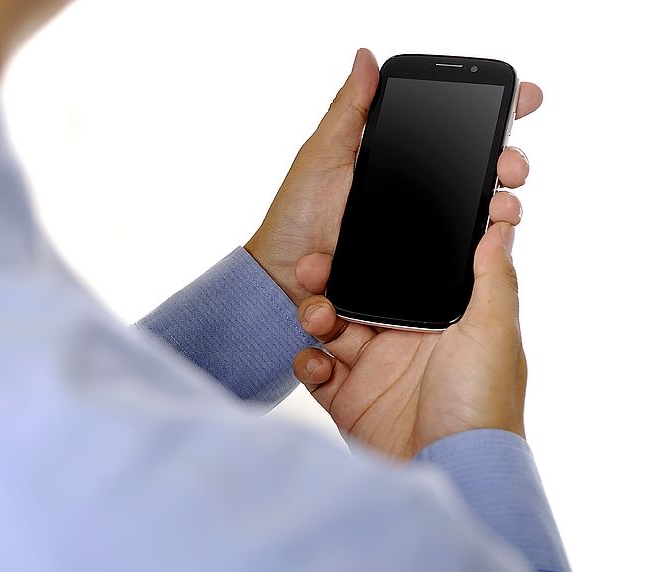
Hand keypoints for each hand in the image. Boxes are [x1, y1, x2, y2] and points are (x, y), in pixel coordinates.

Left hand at [245, 48, 542, 307]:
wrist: (283, 278)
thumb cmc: (295, 217)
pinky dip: (484, 245)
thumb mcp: (321, 155)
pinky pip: (460, 256)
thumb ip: (350, 110)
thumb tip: (366, 58)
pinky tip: (491, 237)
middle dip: (509, 161)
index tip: (523, 98)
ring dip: (504, 205)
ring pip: (479, 214)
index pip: (455, 132)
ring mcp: (421, 232)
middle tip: (510, 165)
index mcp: (398, 160)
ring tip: (504, 205)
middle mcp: (417, 195)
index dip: (494, 115)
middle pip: (480, 172)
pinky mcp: (419, 267)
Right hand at [293, 221, 526, 459]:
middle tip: (312, 269)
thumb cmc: (482, 405)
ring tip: (317, 318)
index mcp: (440, 321)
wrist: (448, 472)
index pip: (402, 276)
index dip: (377, 256)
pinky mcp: (348, 399)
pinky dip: (309, 363)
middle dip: (333, 281)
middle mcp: (405, 342)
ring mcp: (374, 371)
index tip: (351, 235)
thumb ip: (493, 278)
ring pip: (332, 328)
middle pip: (359, 296)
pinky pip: (316, 370)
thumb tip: (501, 228)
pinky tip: (318, 363)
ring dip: (316, 316)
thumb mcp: (494, 333)